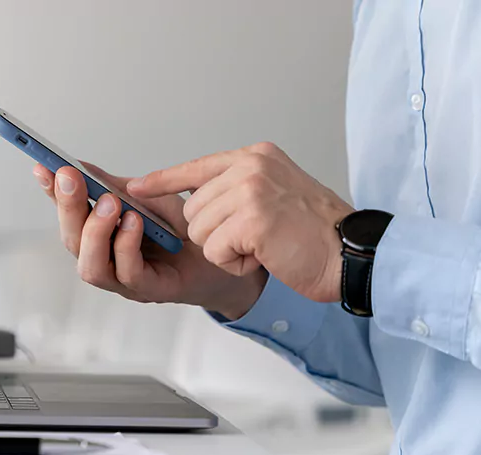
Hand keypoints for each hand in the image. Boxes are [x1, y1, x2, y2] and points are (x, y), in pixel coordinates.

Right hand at [32, 162, 267, 319]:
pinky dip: (125, 245)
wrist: (227, 255)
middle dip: (67, 206)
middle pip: (71, 240)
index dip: (51, 192)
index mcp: (101, 235)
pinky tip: (134, 222)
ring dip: (95, 231)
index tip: (42, 166)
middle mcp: (106, 259)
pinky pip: (127, 273)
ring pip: (90, 265)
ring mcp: (124, 279)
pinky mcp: (149, 290)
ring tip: (110, 204)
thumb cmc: (186, 231)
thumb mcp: (150, 198)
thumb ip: (116, 186)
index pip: (67, 213)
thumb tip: (81, 166)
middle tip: (70, 177)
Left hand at [127, 142, 353, 302]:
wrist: (352, 253)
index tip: (136, 187)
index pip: (196, 167)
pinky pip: (213, 250)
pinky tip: (263, 256)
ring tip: (262, 245)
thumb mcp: (275, 192)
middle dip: (213, 233)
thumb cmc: (315, 232)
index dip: (164, 181)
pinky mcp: (251, 219)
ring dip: (225, 249)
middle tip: (254, 237)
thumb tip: (194, 198)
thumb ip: (238, 187)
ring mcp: (250, 190)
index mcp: (255, 156)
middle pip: (192, 208)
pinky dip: (234, 263)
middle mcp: (250, 166)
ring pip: (199, 230)